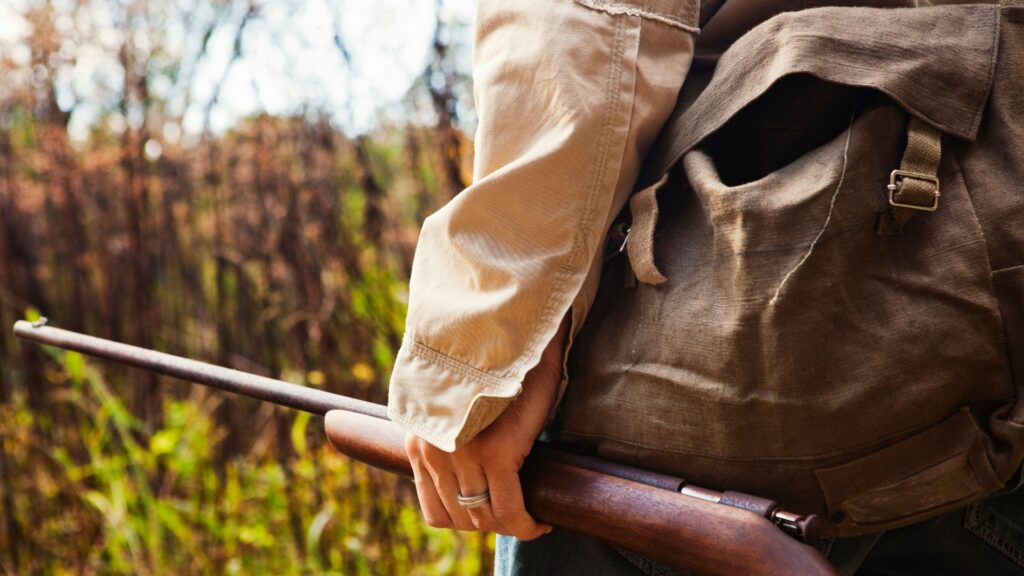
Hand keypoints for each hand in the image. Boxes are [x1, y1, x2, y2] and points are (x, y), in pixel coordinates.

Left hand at [405, 318, 567, 539]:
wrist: (508, 332)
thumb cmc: (490, 367)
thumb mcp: (457, 405)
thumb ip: (452, 439)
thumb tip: (467, 474)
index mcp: (419, 442)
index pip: (436, 510)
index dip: (467, 522)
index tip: (493, 518)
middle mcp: (433, 452)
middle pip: (461, 518)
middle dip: (492, 525)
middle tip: (520, 518)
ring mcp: (462, 454)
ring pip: (485, 517)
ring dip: (510, 526)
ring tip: (531, 518)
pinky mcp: (495, 452)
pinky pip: (511, 508)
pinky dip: (526, 523)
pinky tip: (540, 520)